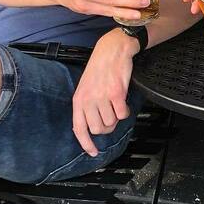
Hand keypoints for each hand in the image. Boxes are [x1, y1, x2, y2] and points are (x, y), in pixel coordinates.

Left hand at [71, 29, 138, 155]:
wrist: (112, 50)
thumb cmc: (99, 68)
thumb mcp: (86, 87)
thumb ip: (86, 106)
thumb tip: (93, 125)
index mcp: (78, 99)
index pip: (79, 128)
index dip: (86, 143)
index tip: (93, 152)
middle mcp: (89, 100)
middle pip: (99, 129)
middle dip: (107, 126)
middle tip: (111, 115)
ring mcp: (102, 97)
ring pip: (112, 123)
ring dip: (116, 117)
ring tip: (116, 104)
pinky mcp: (116, 94)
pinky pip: (123, 114)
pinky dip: (125, 111)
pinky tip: (122, 101)